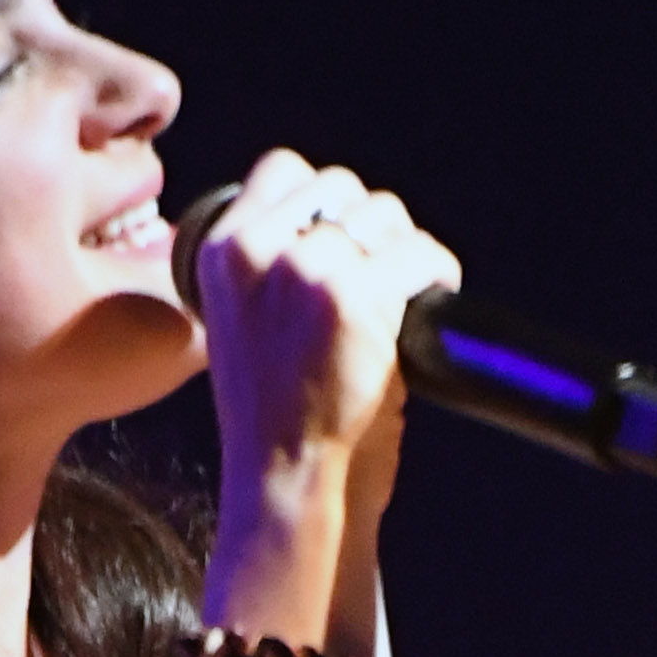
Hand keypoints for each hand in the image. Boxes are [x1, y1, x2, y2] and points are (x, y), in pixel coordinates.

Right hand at [194, 153, 461, 656]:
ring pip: (386, 215)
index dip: (324, 203)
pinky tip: (423, 319)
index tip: (344, 248)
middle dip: (370, 230)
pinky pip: (422, 254)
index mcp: (219, 250)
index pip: (286, 169)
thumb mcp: (245, 325)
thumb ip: (271, 267)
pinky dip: (437, 280)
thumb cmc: (277, 424)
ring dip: (404, 256)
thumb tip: (339, 220)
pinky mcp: (356, 294)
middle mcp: (258, 248)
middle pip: (343, 186)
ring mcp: (307, 267)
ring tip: (397, 309)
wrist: (288, 487)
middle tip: (377, 289)